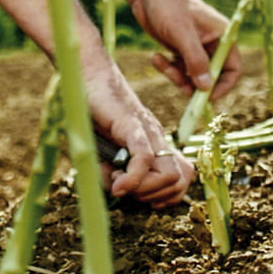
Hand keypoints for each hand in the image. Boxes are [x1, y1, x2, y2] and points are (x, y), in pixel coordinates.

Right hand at [83, 56, 193, 207]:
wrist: (89, 76)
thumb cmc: (95, 113)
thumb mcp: (104, 151)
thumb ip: (113, 172)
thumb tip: (119, 192)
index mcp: (156, 143)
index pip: (183, 178)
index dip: (164, 196)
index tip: (137, 195)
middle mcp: (158, 138)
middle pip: (179, 181)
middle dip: (153, 197)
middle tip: (126, 189)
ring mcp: (148, 131)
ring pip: (169, 175)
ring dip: (144, 190)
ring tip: (118, 182)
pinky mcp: (132, 125)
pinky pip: (144, 158)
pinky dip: (132, 179)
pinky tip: (117, 185)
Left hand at [131, 0, 241, 100]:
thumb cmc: (168, 5)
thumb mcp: (182, 34)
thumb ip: (196, 61)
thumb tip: (206, 88)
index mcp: (222, 35)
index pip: (233, 68)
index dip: (222, 85)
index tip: (205, 96)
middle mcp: (211, 43)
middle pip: (211, 76)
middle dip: (194, 83)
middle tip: (178, 84)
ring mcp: (194, 46)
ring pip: (192, 75)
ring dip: (177, 76)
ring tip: (162, 63)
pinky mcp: (179, 48)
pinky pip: (178, 68)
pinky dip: (167, 67)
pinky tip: (155, 57)